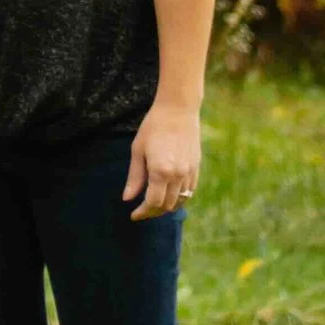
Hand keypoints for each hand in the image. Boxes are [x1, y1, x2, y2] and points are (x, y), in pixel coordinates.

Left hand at [124, 97, 202, 219]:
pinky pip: (190, 191)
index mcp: (160, 171)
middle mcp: (177, 175)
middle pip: (166, 205)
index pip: (152, 203)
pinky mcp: (196, 167)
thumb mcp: (138, 150)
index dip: (142, 212)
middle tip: (141, 211)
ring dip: (167, 207)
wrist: (178, 109)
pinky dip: (180, 199)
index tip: (133, 214)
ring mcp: (189, 172)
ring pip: (180, 201)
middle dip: (152, 212)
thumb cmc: (153, 127)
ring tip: (154, 205)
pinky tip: (170, 196)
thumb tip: (127, 199)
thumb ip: (134, 177)